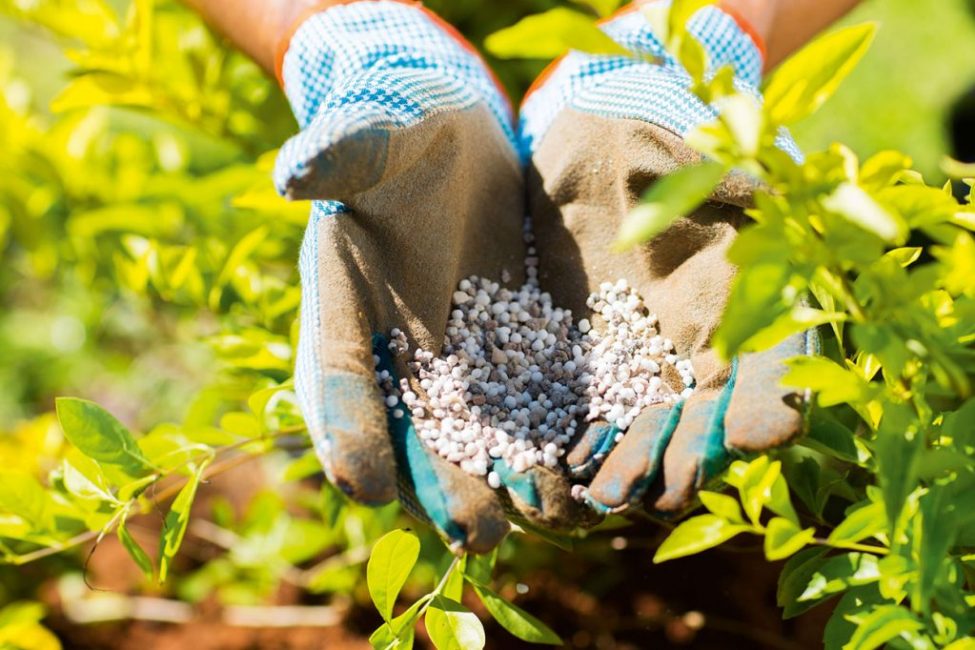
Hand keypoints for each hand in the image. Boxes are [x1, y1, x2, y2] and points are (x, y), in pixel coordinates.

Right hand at [275, 1, 587, 551]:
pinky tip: (587, 472)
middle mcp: (396, 356)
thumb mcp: (372, 137)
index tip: (364, 480)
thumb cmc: (399, 135)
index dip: (347, 428)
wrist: (454, 143)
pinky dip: (551, 441)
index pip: (339, 379)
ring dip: (505, 482)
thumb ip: (341, 154)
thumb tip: (295, 171)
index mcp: (343, 312)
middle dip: (441, 484)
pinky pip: (528, 406)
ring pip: (473, 437)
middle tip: (476, 532)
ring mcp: (455, 363)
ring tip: (545, 516)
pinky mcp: (512, 353)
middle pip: (410, 433)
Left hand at [521, 3, 816, 515]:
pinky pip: (583, 414)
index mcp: (748, 310)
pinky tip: (562, 465)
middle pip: (702, 422)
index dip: (768, 405)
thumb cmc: (666, 149)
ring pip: (644, 431)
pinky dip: (575, 443)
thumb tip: (762, 256)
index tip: (758, 432)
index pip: (772, 372)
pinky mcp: (583, 364)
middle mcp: (698, 351)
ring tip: (606, 492)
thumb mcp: (712, 173)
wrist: (596, 142)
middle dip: (684, 458)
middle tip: (661, 489)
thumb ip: (738, 223)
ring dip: (630, 467)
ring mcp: (640, 364)